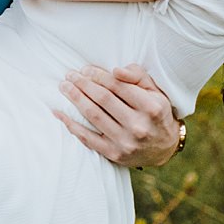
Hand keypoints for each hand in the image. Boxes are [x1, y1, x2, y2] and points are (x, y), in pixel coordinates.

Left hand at [55, 63, 181, 166]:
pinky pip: (87, 138)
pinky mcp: (114, 154)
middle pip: (103, 99)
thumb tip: (115, 70)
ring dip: (75, 99)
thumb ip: (137, 76)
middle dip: (83, 84)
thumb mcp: (155, 91)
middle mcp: (139, 126)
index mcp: (151, 107)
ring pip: (94, 115)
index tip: (85, 69)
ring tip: (64, 87)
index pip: (118, 86)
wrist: (164, 148)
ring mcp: (126, 142)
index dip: (98, 75)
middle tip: (70, 75)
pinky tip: (59, 113)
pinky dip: (71, 125)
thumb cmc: (156, 112)